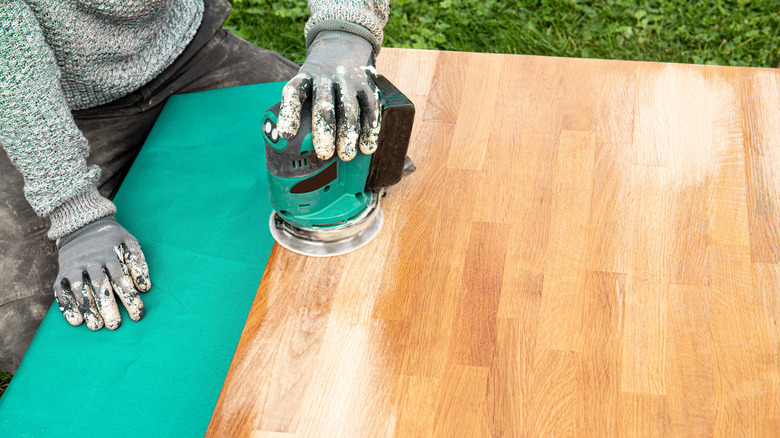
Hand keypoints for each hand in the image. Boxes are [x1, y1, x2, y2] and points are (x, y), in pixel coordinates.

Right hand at [54, 216, 149, 329]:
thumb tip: (145, 287)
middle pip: (100, 286)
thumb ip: (138, 262)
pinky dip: (67, 306)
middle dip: (108, 307)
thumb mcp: (129, 242)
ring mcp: (75, 267)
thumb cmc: (112, 239)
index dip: (130, 298)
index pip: (121, 280)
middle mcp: (91, 262)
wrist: (82, 225)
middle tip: (115, 326)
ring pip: (80, 290)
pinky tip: (76, 321)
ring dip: (88, 309)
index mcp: (110, 255)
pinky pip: (61, 291)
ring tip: (96, 326)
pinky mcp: (62, 273)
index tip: (137, 316)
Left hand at [277, 31, 380, 160]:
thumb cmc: (319, 76)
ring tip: (346, 155)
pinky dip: (370, 128)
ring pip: (348, 109)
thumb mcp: (305, 81)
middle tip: (323, 153)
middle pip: (324, 105)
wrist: (344, 41)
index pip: (293, 92)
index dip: (289, 113)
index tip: (287, 134)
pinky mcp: (366, 83)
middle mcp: (326, 77)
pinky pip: (370, 106)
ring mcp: (348, 80)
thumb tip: (291, 145)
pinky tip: (367, 145)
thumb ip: (301, 107)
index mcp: (305, 76)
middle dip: (324, 131)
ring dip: (348, 134)